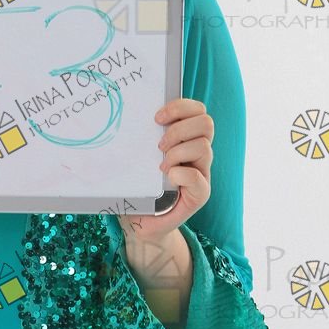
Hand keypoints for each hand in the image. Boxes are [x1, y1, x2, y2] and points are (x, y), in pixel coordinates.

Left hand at [117, 97, 212, 243]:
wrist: (144, 221)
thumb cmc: (140, 185)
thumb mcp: (139, 157)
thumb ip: (140, 137)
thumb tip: (121, 117)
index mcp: (187, 138)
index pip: (198, 110)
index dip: (180, 107)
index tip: (156, 117)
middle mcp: (199, 153)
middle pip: (206, 123)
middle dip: (179, 129)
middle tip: (159, 145)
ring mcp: (202, 173)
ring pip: (204, 147)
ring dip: (178, 153)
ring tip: (161, 166)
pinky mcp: (200, 194)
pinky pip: (198, 179)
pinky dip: (181, 175)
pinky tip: (168, 180)